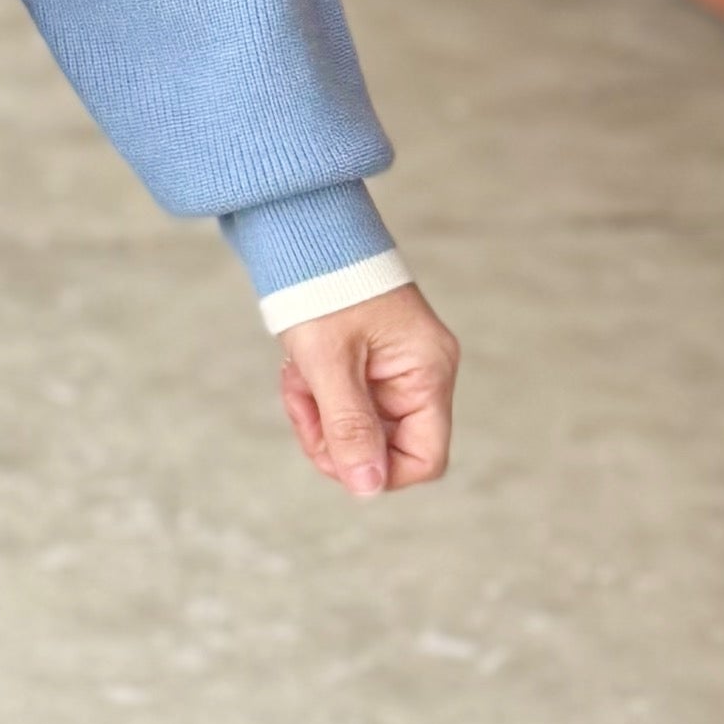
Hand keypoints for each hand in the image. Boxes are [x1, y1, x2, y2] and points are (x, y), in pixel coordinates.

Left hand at [274, 282, 457, 502]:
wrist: (305, 235)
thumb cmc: (323, 288)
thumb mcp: (328, 362)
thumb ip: (348, 426)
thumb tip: (367, 487)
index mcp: (428, 373)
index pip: (424, 459)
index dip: (377, 470)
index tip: (332, 450)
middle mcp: (421, 375)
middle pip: (386, 448)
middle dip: (335, 436)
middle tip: (302, 406)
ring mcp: (396, 370)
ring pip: (359, 428)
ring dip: (319, 416)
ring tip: (296, 378)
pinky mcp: (371, 364)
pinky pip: (346, 404)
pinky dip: (316, 396)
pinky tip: (297, 371)